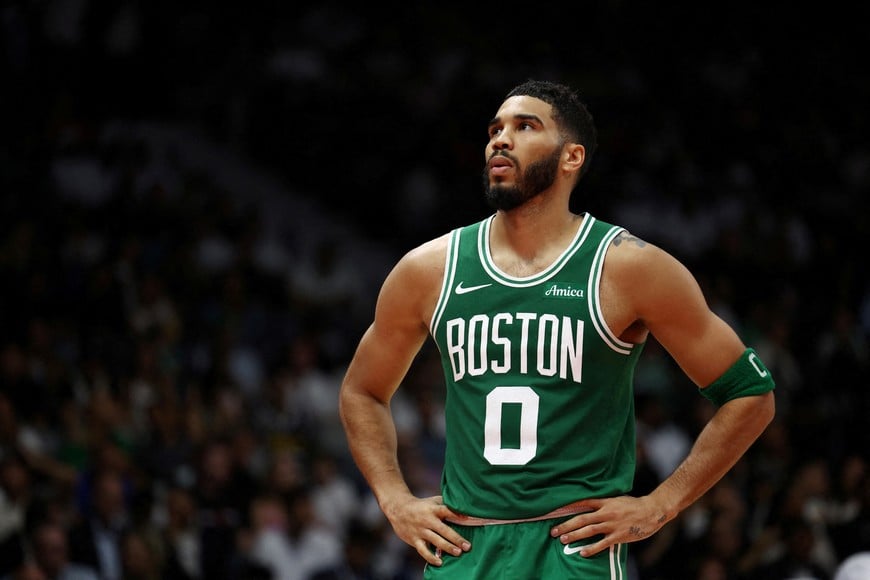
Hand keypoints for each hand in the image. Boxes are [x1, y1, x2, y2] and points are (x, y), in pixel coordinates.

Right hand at [383, 494, 470, 565]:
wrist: (398, 509)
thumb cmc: (422, 505)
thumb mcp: (434, 501)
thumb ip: (447, 505)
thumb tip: (465, 509)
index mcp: (433, 509)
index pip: (447, 511)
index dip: (458, 515)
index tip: (470, 519)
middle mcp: (427, 520)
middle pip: (443, 530)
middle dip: (456, 538)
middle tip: (467, 546)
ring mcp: (420, 530)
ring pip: (435, 541)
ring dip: (447, 547)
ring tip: (458, 553)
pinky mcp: (414, 539)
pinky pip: (423, 550)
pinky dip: (431, 557)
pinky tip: (440, 563)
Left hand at [549, 496, 668, 556]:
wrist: (652, 511)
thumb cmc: (633, 505)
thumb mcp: (616, 499)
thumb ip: (603, 503)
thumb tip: (588, 506)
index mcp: (605, 502)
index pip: (582, 503)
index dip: (568, 507)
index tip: (555, 512)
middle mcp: (606, 512)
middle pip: (582, 519)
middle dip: (566, 525)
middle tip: (554, 531)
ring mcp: (612, 524)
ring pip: (589, 530)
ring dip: (574, 536)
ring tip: (563, 540)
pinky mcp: (619, 535)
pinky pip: (602, 543)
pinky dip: (592, 548)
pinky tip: (582, 553)